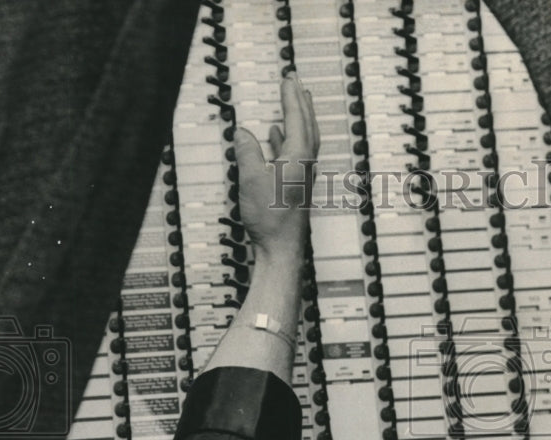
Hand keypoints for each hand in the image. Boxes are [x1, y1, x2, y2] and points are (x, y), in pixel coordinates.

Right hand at [234, 74, 319, 258]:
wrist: (281, 251)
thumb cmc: (271, 221)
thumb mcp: (251, 180)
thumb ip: (247, 152)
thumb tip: (243, 133)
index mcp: (298, 158)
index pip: (297, 118)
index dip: (291, 96)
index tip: (288, 78)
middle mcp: (305, 165)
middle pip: (308, 125)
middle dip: (301, 102)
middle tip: (297, 83)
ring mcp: (303, 177)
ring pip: (304, 138)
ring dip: (299, 117)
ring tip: (294, 101)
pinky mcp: (297, 187)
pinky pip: (296, 153)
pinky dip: (288, 138)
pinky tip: (276, 136)